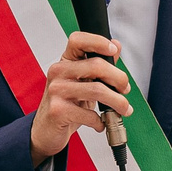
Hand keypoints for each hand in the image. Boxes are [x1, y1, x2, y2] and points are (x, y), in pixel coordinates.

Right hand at [30, 31, 132, 164]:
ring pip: (97, 90)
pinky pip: (89, 114)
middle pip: (96, 65)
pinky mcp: (58, 110)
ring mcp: (56, 90)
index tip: (113, 50)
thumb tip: (117, 46)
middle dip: (119, 79)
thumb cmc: (66, 104)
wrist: (46, 130)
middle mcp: (58, 72)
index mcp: (65, 61)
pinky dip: (100, 121)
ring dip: (117, 102)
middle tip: (125, 89)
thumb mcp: (83, 82)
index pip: (78, 40)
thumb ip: (100, 64)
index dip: (98, 41)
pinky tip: (100, 123)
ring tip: (123, 109)